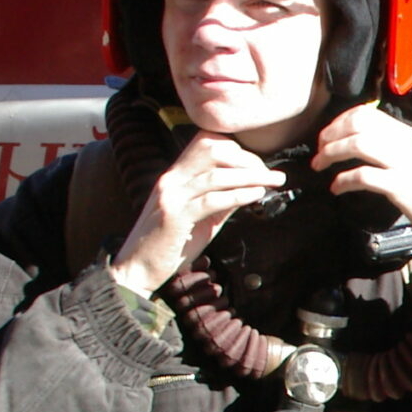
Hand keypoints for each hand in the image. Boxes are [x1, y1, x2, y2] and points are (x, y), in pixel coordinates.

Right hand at [110, 131, 286, 296]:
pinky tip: (257, 196)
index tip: (259, 166)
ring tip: (274, 182)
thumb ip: (221, 200)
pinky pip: (211, 200)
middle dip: (247, 159)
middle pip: (212, 149)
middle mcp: (171, 179)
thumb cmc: (170, 245)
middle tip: (271, 175)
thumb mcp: (199, 218)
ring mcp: (171, 196)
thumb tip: (251, 187)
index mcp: (175, 175)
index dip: (238, 150)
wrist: (137, 269)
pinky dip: (238, 195)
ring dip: (251, 176)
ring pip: (216, 175)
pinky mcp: (174, 216)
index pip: (206, 142)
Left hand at [310, 104, 411, 248]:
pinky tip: (337, 188)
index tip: (328, 136)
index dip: (339, 122)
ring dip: (331, 154)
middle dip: (330, 135)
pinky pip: (362, 176)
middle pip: (357, 124)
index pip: (366, 113)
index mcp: (406, 134)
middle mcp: (404, 143)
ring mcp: (402, 164)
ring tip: (320, 166)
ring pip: (357, 144)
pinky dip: (343, 181)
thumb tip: (360, 145)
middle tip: (319, 151)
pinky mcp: (399, 186)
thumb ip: (392, 148)